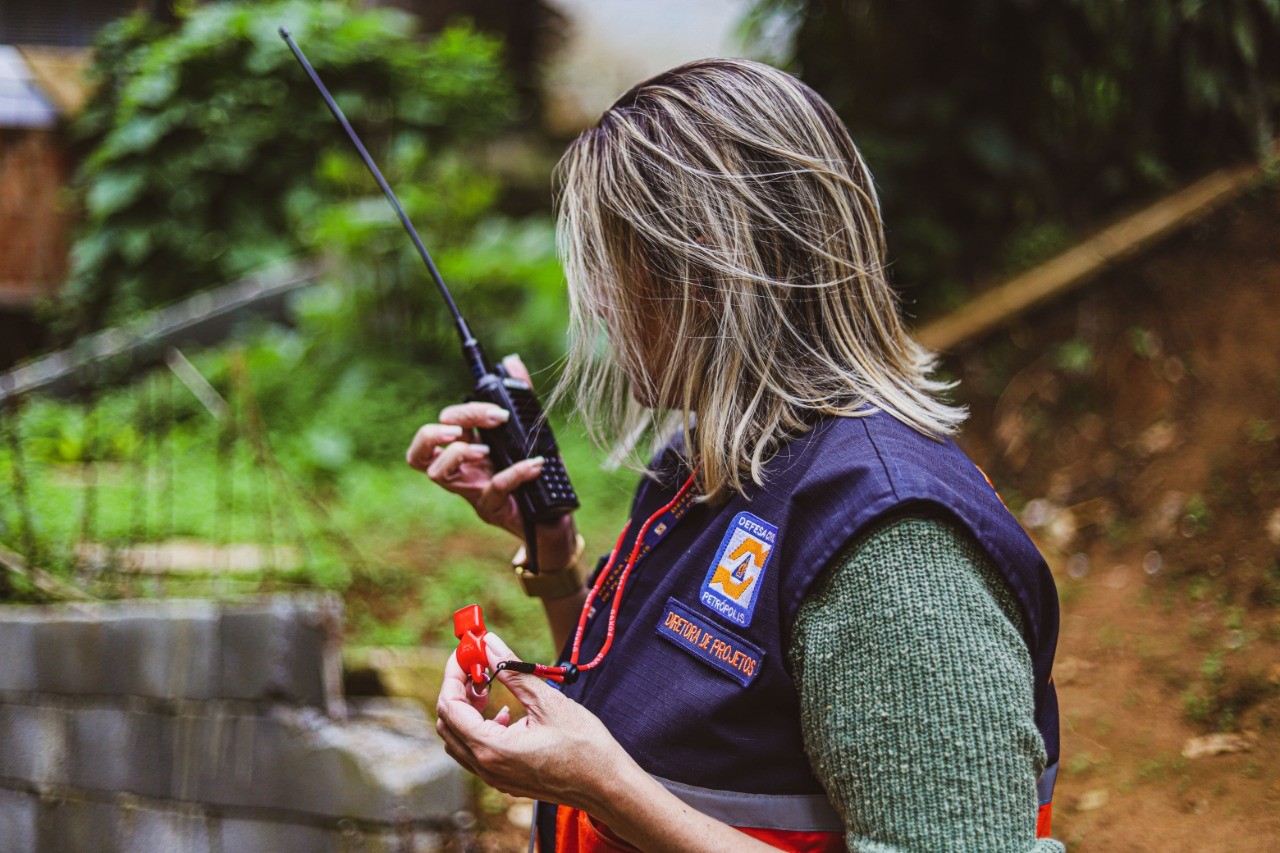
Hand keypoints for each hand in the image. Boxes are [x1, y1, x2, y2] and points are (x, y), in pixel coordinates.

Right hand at [405, 354, 577, 565]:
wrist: (554, 518)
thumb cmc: (536, 475)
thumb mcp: (531, 432)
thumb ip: (520, 396)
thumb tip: (511, 360)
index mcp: (467, 447)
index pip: (442, 425)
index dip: (457, 413)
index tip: (492, 405)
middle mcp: (461, 469)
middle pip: (422, 447)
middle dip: (444, 428)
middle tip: (477, 424)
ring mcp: (471, 490)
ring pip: (434, 473)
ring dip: (455, 454)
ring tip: (485, 449)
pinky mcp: (490, 508)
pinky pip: (491, 490)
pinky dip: (512, 474)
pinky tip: (534, 465)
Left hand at [435, 632, 627, 811]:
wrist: (607, 786)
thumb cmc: (584, 747)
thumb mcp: (548, 702)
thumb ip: (513, 672)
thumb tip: (490, 645)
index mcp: (492, 749)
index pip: (450, 706)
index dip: (453, 674)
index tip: (466, 652)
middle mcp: (486, 767)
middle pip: (448, 724)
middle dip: (458, 690)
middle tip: (477, 666)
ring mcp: (494, 778)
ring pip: (460, 740)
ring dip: (467, 710)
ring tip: (489, 687)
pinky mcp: (506, 780)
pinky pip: (477, 752)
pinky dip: (480, 727)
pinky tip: (506, 714)